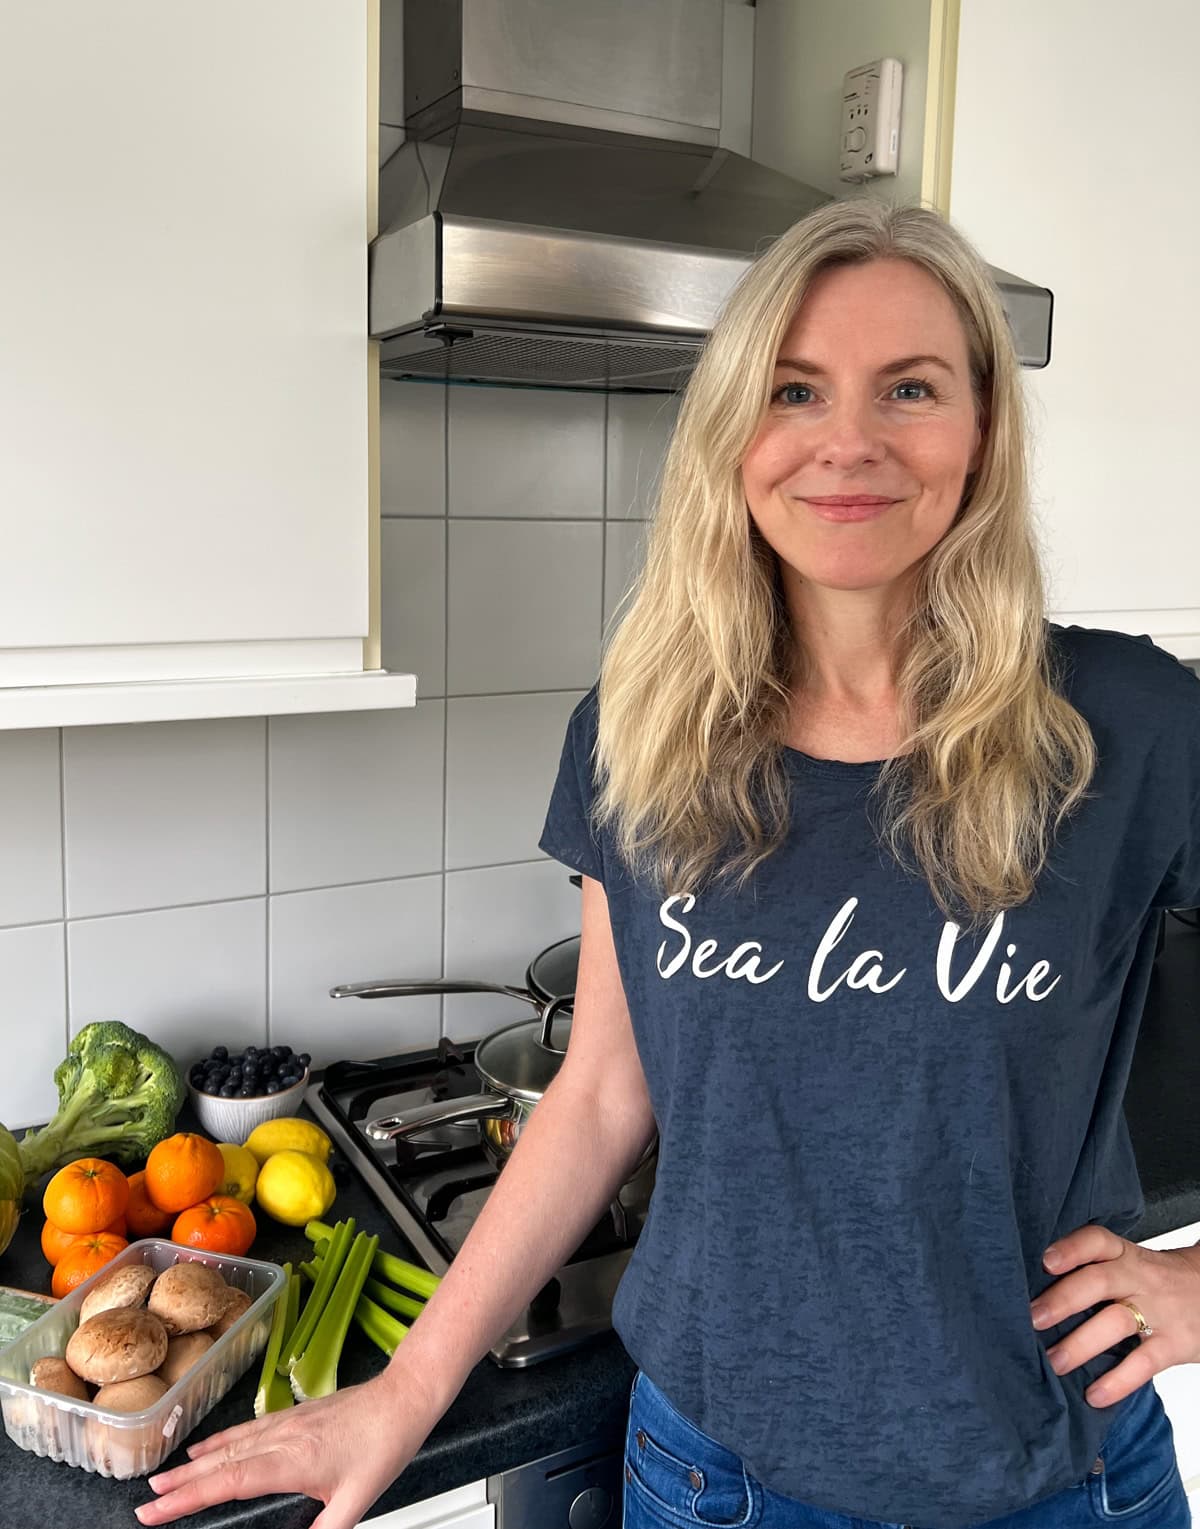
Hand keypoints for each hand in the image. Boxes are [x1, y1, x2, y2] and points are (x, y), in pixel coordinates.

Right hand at [133, 1374, 424, 1527]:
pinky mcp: (294, 1416)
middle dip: (180, 1484)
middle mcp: (282, 1439)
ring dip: (194, 1463)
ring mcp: (286, 1424)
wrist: (404, 1397)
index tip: (156, 1510)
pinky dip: (221, 1440)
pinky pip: (247, 1429)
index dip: (188, 1498)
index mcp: (293, 1461)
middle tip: (146, 1502)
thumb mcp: (358, 1500)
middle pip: (221, 1463)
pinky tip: (207, 1447)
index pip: (229, 1482)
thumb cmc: (385, 1443)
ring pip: (231, 1445)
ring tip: (164, 1479)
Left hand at [1028, 1225, 1199, 1407]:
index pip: (1097, 1241)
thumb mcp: (1131, 1264)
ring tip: (1054, 1363)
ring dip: (1081, 1343)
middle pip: (1098, 1281)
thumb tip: (1035, 1293)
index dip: (1071, 1248)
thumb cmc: (1158, 1280)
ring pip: (1116, 1322)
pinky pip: (1144, 1363)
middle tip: (1032, 1319)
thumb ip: (1094, 1271)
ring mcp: (1158, 1311)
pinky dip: (1117, 1381)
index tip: (1045, 1261)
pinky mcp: (1175, 1344)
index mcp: (1124, 1255)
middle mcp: (1139, 1278)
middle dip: (1062, 1300)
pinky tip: (1094, 1394)